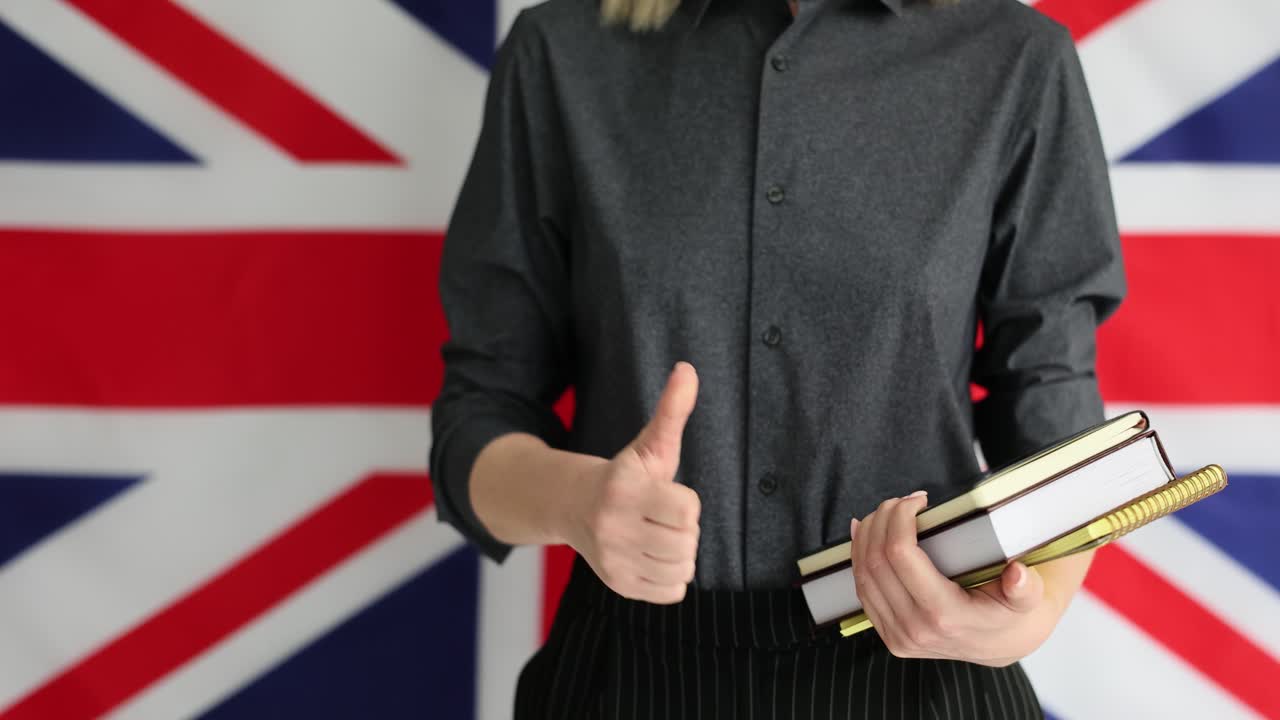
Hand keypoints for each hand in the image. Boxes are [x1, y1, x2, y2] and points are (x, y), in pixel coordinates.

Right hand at [563, 361, 701, 603]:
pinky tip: (653, 556)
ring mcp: (613, 560)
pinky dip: (671, 577)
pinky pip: (672, 591)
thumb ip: (672, 410)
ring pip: (682, 569)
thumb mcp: (649, 444)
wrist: (574, 507)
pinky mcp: (618, 585)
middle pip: (687, 543)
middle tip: (662, 517)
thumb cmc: (626, 475)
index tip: (667, 495)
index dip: (686, 502)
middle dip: (684, 529)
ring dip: (680, 553)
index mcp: (625, 490)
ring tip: (659, 535)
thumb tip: (688, 369)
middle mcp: (614, 528)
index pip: (688, 510)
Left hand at [850, 492, 1056, 665]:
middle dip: (881, 520)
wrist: (1000, 644)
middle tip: (900, 501)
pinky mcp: (887, 634)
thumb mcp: (1027, 600)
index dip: (900, 518)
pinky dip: (858, 556)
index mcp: (944, 616)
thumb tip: (1019, 573)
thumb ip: (1025, 588)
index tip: (917, 500)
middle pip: (876, 561)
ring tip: (885, 511)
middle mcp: (914, 629)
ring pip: (862, 574)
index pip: (901, 555)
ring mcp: (897, 635)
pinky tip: (865, 532)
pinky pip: (861, 589)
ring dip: (867, 535)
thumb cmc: (1010, 613)